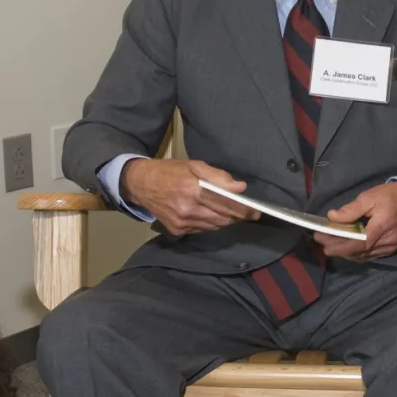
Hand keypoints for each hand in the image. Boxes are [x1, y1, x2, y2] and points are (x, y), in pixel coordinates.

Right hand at [122, 158, 259, 234]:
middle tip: (248, 213)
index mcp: (192, 190)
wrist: (140, 184)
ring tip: (231, 212)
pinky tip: (210, 214)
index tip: (256, 212)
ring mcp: (181, 222)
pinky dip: (210, 223)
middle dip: (238, 217)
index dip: (243, 210)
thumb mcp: (194, 166)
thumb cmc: (169, 171)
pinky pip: (202, 230)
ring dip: (225, 220)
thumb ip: (218, 177)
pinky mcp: (177, 230)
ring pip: (214, 226)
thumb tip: (240, 187)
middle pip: (223, 219)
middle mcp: (187, 209)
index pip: (225, 204)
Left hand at [315, 181, 396, 260]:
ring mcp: (389, 247)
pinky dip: (356, 253)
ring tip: (330, 243)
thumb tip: (333, 217)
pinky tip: (347, 247)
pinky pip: (370, 255)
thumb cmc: (392, 196)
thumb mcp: (370, 197)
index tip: (324, 244)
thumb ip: (351, 209)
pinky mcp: (391, 248)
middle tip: (321, 240)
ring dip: (346, 252)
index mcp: (381, 228)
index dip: (340, 247)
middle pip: (358, 252)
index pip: (358, 245)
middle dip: (338, 248)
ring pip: (363, 256)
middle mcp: (386, 242)